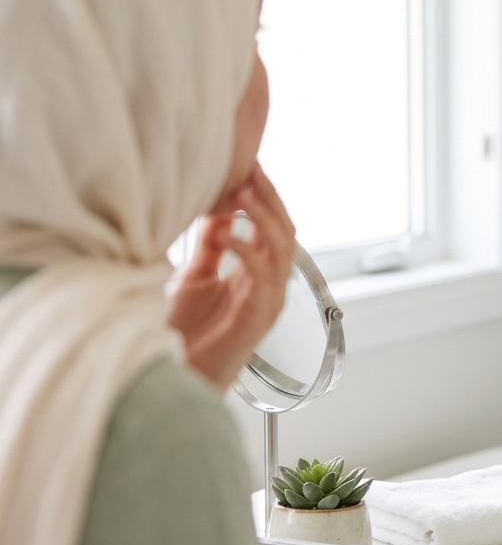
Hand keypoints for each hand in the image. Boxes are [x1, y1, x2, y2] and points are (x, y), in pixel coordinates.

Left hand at [168, 164, 296, 391]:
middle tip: (251, 170)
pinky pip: (263, 276)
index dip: (264, 196)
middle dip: (269, 198)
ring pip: (283, 249)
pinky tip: (227, 235)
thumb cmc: (183, 337)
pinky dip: (248, 251)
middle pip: (285, 231)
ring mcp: (267, 303)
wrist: (173, 379)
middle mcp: (267, 287)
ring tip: (243, 193)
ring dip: (263, 218)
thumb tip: (220, 212)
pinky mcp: (259, 319)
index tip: (248, 165)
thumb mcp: (194, 278)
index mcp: (255, 276)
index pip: (272, 227)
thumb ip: (213, 248)